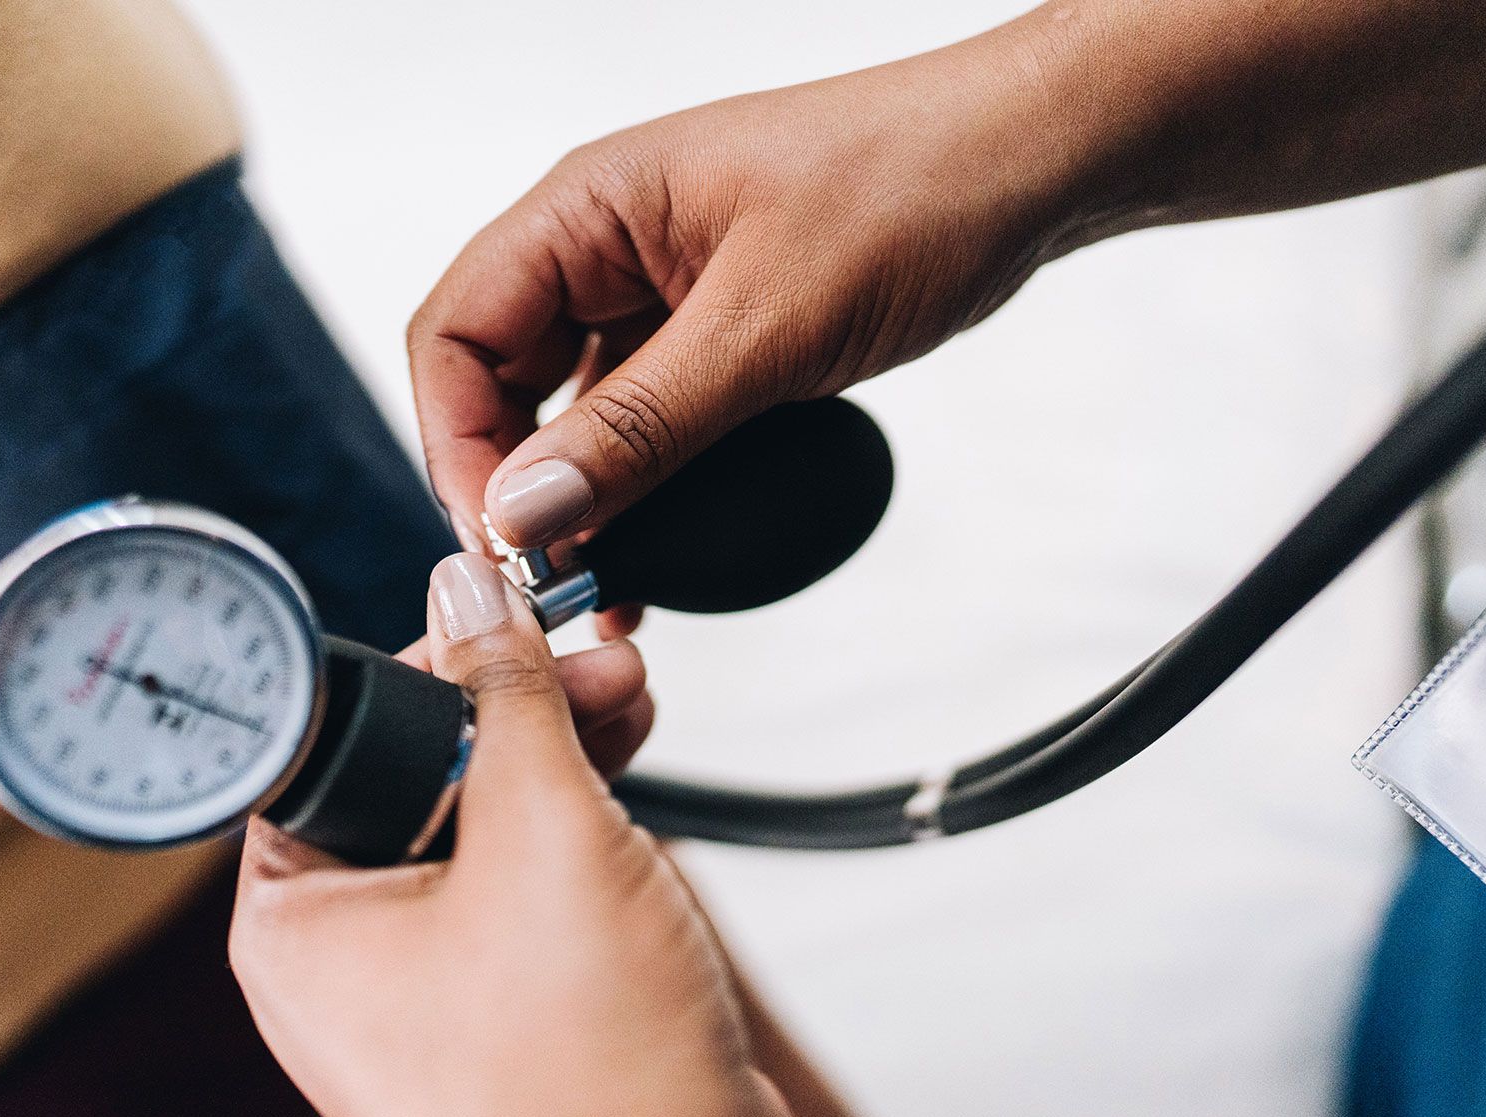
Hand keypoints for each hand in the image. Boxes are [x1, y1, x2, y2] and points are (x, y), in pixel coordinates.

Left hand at [231, 553, 842, 1116]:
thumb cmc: (586, 1077)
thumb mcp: (542, 831)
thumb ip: (506, 694)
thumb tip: (470, 591)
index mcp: (295, 925)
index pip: (324, 741)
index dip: (415, 664)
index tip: (491, 616)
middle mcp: (343, 963)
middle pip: (407, 777)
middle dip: (505, 702)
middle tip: (586, 654)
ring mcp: (422, 994)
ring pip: (471, 828)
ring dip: (549, 750)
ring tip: (629, 696)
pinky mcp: (498, 1012)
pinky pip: (513, 888)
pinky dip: (565, 825)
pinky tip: (624, 768)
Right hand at [409, 9, 1094, 551]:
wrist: (1032, 163)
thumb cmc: (914, 187)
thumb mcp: (767, 325)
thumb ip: (640, 426)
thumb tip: (525, 509)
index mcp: (590, 206)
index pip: (454, 330)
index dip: (458, 443)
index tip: (504, 539)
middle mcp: (607, 244)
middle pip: (498, 376)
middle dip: (510, 483)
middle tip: (549, 578)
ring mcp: (660, 288)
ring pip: (571, 408)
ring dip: (577, 498)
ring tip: (602, 585)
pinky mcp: (713, 329)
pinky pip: (642, 417)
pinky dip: (640, 486)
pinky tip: (656, 551)